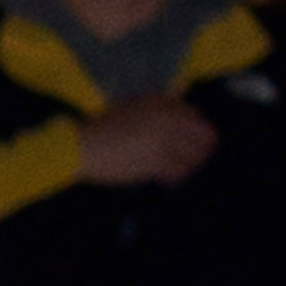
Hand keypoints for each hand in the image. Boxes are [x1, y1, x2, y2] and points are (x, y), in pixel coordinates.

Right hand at [71, 96, 217, 188]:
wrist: (80, 146)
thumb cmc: (98, 129)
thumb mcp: (126, 108)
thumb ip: (150, 109)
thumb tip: (171, 117)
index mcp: (157, 103)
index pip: (192, 113)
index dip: (199, 126)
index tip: (198, 137)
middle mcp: (164, 119)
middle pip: (202, 132)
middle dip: (205, 146)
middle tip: (202, 156)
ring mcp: (161, 140)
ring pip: (193, 154)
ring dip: (193, 164)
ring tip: (186, 171)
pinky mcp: (154, 161)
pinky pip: (177, 171)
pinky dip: (177, 178)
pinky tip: (172, 181)